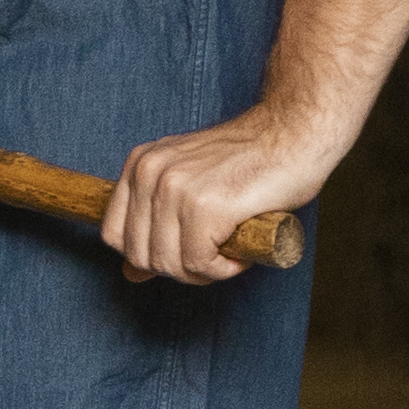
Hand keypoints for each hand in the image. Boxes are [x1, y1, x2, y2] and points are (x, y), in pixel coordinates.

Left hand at [107, 106, 336, 284]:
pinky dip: (224, 268)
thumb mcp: (189, 188)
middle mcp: (150, 173)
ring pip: (168, 264)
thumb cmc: (248, 162)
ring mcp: (175, 188)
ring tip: (230, 249)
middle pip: (140, 255)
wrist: (294, 133)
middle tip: (213, 253)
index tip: (183, 247)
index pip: (114, 235)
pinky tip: (240, 250)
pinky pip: (199, 264)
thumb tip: (130, 274)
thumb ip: (155, 227)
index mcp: (140, 164)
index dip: (148, 254)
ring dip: (203, 271)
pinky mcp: (205, 206)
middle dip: (178, 267)